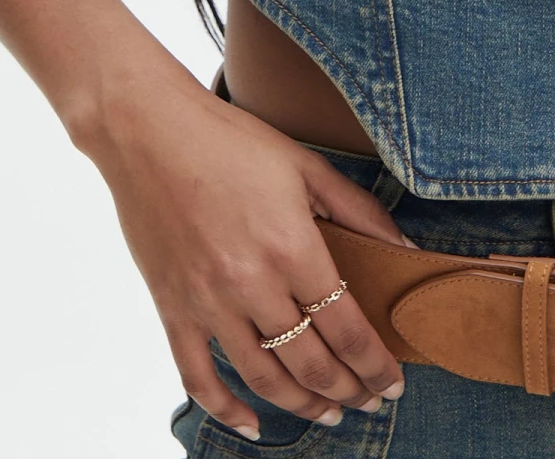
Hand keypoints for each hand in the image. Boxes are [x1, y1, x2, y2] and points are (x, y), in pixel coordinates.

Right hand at [90, 71, 407, 439]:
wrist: (148, 131)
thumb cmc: (231, 141)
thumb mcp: (307, 165)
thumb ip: (360, 210)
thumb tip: (406, 248)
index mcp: (292, 248)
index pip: (346, 328)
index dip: (375, 364)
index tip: (393, 383)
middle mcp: (252, 285)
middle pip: (310, 362)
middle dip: (348, 390)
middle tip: (369, 402)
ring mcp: (208, 302)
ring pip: (263, 377)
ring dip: (302, 405)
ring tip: (329, 413)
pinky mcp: (172, 309)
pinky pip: (198, 377)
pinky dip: (226, 409)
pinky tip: (251, 423)